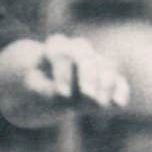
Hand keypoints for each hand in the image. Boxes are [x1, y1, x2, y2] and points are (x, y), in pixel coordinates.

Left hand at [0, 34, 132, 128]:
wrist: (44, 84)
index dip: (63, 72)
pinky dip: (120, 91)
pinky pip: (117, 80)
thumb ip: (43, 89)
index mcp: (55, 46)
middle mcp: (77, 49)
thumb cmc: (35, 84)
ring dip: (105, 83)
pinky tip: (118, 105)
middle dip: (88, 75)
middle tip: (87, 95)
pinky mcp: (106, 77)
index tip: (62, 94)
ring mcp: (94, 61)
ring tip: (100, 104)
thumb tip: (61, 95)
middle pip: (86, 55)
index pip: (60, 53)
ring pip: (105, 64)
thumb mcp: (31, 88)